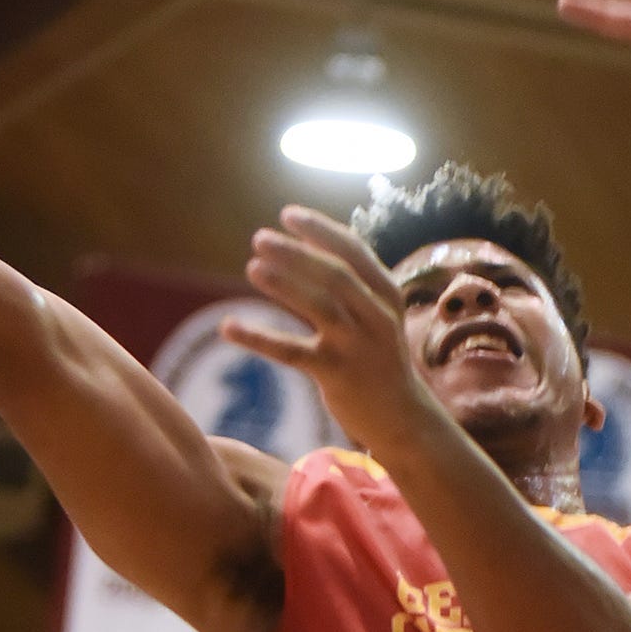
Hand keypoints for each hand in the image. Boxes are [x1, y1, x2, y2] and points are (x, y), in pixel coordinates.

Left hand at [222, 209, 429, 457]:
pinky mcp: (336, 376)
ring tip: (252, 267)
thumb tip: (312, 243)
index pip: (353, 251)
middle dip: (296, 253)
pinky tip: (227, 327)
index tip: (288, 214)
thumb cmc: (381, 358)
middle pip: (334, 274)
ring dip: (283, 284)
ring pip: (319, 307)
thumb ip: (354, 283)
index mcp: (387, 294)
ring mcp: (358, 346)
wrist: (403, 417)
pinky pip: (291, 352)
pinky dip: (257, 338)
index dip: (320, 230)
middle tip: (260, 238)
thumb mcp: (378, 315)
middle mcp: (377, 316)